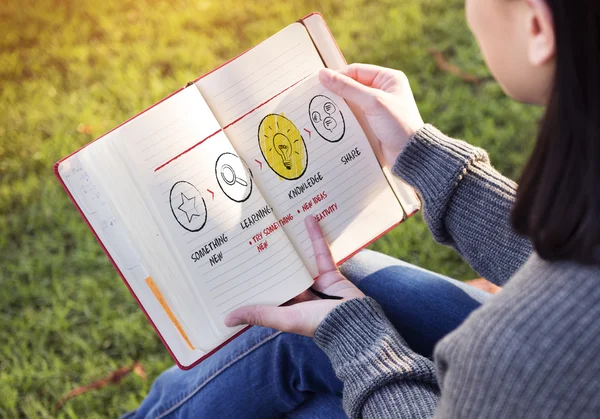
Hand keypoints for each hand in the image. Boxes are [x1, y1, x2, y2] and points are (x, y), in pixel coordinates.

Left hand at [224, 216, 364, 336]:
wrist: (354, 322)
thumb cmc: (317, 324)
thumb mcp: (284, 318)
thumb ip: (259, 314)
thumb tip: (226, 319)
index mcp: (287, 308)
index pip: (267, 290)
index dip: (254, 279)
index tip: (238, 264)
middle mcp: (300, 295)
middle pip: (282, 272)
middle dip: (270, 257)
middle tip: (254, 234)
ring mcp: (315, 283)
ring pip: (300, 260)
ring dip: (292, 244)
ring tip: (279, 224)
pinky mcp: (330, 273)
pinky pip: (320, 252)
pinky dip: (316, 236)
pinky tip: (308, 219)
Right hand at [319, 64, 423, 166]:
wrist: (409, 154)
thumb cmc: (398, 124)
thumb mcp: (372, 102)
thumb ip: (348, 88)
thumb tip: (323, 74)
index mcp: (388, 79)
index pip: (357, 71)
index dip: (338, 76)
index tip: (320, 83)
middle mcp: (383, 91)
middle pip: (352, 86)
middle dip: (337, 93)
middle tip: (318, 98)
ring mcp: (377, 108)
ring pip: (351, 103)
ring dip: (339, 108)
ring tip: (322, 112)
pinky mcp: (372, 123)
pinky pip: (354, 116)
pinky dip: (344, 119)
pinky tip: (333, 123)